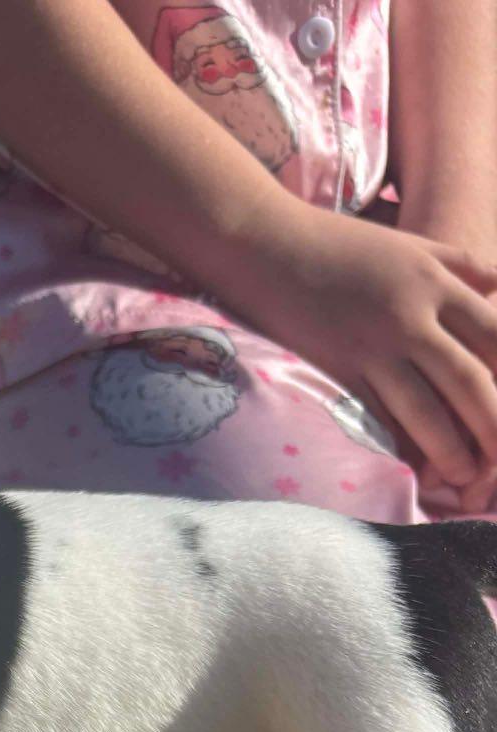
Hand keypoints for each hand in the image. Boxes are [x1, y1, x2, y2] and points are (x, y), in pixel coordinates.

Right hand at [227, 203, 496, 510]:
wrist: (267, 249)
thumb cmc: (337, 245)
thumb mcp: (408, 245)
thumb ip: (458, 264)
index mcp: (435, 283)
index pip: (494, 333)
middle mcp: (411, 317)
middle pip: (468, 378)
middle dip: (492, 423)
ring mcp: (372, 349)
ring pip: (425, 408)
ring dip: (451, 449)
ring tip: (466, 476)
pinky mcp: (338, 373)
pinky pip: (378, 418)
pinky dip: (400, 447)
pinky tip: (415, 470)